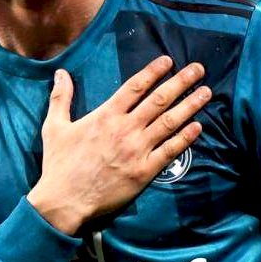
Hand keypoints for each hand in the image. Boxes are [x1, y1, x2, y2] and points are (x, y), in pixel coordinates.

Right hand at [28, 56, 209, 234]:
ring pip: (169, 122)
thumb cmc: (59, 164)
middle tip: (198, 69)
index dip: (153, 71)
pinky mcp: (144, 171)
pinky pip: (170, 151)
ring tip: (206, 93)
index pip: (135, 87)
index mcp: (105, 116)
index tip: (169, 60)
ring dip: (190, 106)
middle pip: (159, 99)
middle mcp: (125, 129)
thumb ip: (60, 98)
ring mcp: (137, 150)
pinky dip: (185, 138)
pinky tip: (198, 127)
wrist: (65, 201)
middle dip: (181, 82)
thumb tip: (60, 73)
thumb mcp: (54, 127)